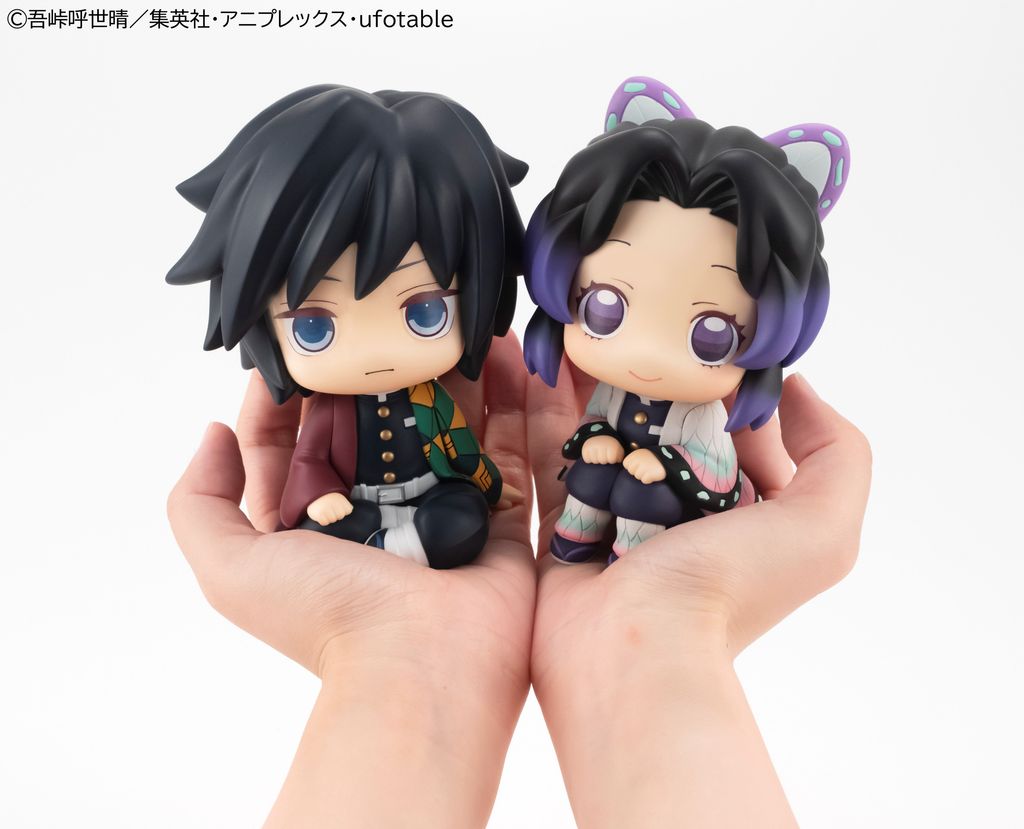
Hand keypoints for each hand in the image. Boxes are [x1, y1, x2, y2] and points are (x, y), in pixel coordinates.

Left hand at [168, 334, 534, 827]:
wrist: (425, 666)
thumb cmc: (328, 617)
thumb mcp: (231, 568)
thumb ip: (199, 502)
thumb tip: (213, 432)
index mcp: (311, 521)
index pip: (288, 440)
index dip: (287, 391)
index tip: (297, 342)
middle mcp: (374, 510)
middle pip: (370, 422)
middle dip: (373, 368)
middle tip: (381, 315)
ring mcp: (439, 509)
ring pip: (439, 425)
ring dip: (443, 374)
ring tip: (444, 322)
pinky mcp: (498, 514)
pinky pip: (505, 446)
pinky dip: (509, 401)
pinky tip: (503, 352)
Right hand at [526, 358, 870, 826]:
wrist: (629, 650)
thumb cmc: (727, 590)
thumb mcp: (822, 528)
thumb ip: (837, 454)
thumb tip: (795, 390)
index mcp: (749, 512)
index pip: (747, 428)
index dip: (733, 382)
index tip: (708, 335)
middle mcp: (688, 511)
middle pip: (676, 424)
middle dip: (661, 374)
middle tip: (637, 316)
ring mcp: (626, 514)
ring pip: (616, 430)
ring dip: (603, 383)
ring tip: (590, 329)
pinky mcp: (570, 519)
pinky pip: (560, 452)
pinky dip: (552, 412)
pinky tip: (546, 364)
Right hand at [581, 434, 624, 463]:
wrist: (599, 436)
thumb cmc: (610, 447)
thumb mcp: (618, 449)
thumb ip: (621, 456)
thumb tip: (619, 461)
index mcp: (611, 444)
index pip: (612, 460)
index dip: (612, 460)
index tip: (611, 455)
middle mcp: (602, 444)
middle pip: (602, 461)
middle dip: (604, 460)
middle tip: (604, 455)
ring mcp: (592, 446)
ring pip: (594, 461)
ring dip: (596, 460)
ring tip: (598, 455)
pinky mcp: (585, 448)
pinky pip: (587, 460)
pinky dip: (589, 459)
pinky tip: (592, 455)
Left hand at [621, 447, 665, 482]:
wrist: (670, 460)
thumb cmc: (654, 457)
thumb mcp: (643, 453)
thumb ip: (635, 456)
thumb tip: (627, 454)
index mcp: (635, 453)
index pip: (626, 464)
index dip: (632, 466)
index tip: (640, 464)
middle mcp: (638, 459)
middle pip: (631, 471)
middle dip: (637, 471)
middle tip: (646, 467)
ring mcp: (644, 467)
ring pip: (637, 476)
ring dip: (643, 475)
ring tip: (650, 470)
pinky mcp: (650, 474)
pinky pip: (644, 480)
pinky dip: (649, 479)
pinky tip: (653, 474)